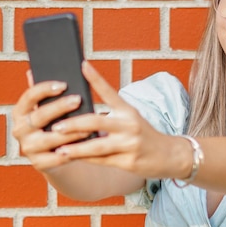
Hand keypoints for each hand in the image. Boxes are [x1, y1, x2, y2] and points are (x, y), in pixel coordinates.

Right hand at [11, 72, 94, 171]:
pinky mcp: (39, 164)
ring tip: (88, 125)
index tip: (64, 84)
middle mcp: (19, 130)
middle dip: (60, 107)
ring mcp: (28, 148)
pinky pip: (57, 157)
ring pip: (50, 138)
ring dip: (70, 132)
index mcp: (20, 112)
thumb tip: (35, 70)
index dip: (45, 89)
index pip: (29, 97)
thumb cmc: (54, 123)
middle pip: (39, 116)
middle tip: (78, 99)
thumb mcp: (49, 108)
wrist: (54, 155)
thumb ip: (46, 93)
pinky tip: (85, 144)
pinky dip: (71, 151)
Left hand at [51, 62, 186, 179]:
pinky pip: (102, 161)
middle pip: (97, 122)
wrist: (170, 155)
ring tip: (59, 149)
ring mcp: (130, 144)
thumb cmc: (143, 135)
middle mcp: (130, 124)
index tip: (82, 64)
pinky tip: (71, 159)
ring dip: (76, 148)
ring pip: (97, 146)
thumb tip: (79, 115)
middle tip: (56, 126)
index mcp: (128, 110)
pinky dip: (85, 159)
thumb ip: (109, 116)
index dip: (96, 78)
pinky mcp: (129, 161)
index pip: (109, 91)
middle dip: (74, 124)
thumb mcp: (131, 119)